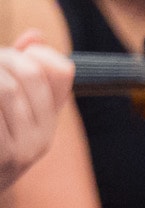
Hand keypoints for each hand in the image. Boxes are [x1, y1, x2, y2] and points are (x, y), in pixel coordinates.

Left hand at [0, 37, 70, 190]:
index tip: (9, 59)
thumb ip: (22, 77)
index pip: (60, 71)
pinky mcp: (2, 154)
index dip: (32, 54)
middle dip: (2, 58)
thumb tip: (35, 37)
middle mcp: (40, 139)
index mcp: (47, 125)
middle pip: (29, 74)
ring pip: (6, 87)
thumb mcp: (7, 112)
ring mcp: (20, 150)